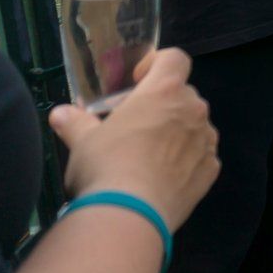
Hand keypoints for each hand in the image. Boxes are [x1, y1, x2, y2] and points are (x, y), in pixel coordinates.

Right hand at [49, 48, 218, 229]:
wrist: (130, 214)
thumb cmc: (105, 166)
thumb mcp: (82, 141)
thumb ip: (75, 122)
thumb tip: (60, 114)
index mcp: (165, 91)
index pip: (175, 59)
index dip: (158, 64)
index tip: (138, 81)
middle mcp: (193, 110)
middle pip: (182, 94)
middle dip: (161, 104)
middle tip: (135, 123)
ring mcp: (206, 140)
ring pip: (194, 125)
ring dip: (176, 131)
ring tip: (148, 154)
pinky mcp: (211, 169)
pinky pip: (201, 155)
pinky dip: (186, 159)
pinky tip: (162, 176)